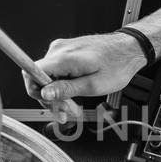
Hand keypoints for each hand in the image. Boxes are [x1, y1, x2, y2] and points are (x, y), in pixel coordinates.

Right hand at [23, 31, 149, 116]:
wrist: (129, 48)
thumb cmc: (117, 64)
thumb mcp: (93, 85)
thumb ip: (66, 89)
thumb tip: (44, 94)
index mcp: (63, 57)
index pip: (30, 72)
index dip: (34, 91)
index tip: (49, 103)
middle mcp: (58, 50)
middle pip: (39, 78)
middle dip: (51, 99)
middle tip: (67, 113)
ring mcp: (62, 49)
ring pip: (47, 77)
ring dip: (58, 95)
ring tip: (73, 107)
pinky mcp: (67, 52)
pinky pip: (56, 72)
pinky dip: (62, 85)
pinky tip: (73, 95)